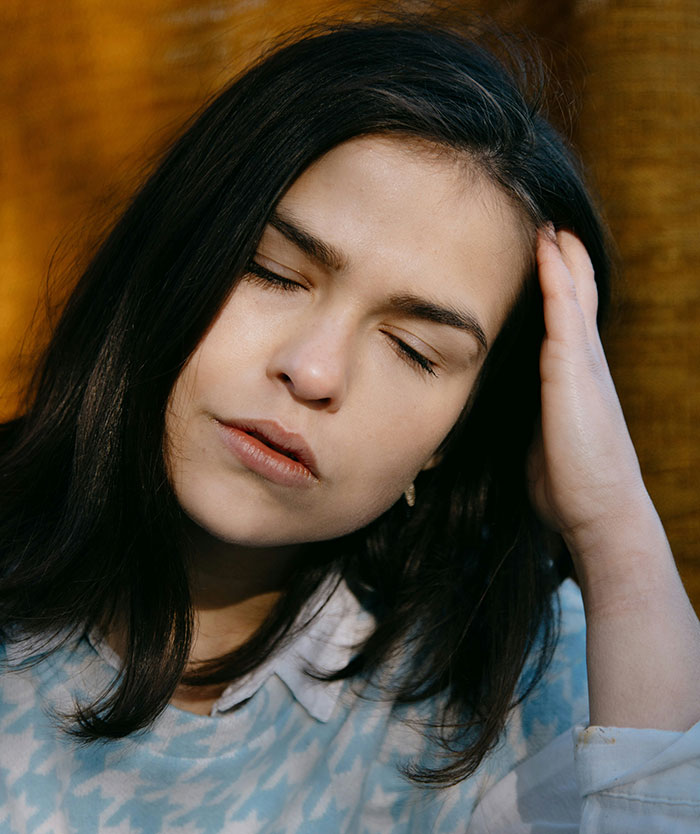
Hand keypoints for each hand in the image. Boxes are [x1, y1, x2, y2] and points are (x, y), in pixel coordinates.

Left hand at [528, 228, 649, 562]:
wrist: (599, 511)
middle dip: (565, 263)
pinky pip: (564, 314)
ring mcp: (583, 365)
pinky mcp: (574, 373)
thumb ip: (529, 416)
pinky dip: (556, 280)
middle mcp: (584, 365)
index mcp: (575, 380)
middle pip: (576, 300)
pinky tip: (548, 251)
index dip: (559, 289)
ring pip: (572, 298)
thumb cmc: (568, 482)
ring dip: (561, 259)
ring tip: (551, 225)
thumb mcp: (541, 439)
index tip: (544, 259)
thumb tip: (507, 414)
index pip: (567, 322)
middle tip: (551, 227)